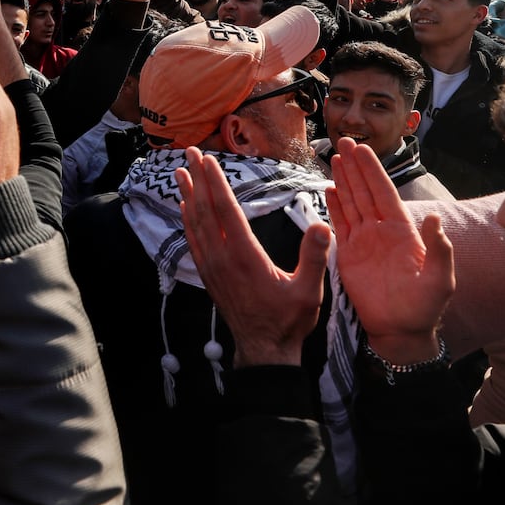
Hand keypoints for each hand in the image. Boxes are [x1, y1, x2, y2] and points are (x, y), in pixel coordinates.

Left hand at [176, 149, 329, 366]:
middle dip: (197, 179)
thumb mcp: (308, 290)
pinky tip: (184, 209)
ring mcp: (212, 267)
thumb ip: (315, 257)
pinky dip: (187, 221)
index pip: (226, 210)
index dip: (216, 182)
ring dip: (187, 196)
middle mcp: (222, 258)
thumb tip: (324, 226)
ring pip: (195, 224)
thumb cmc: (288, 321)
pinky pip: (194, 241)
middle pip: (205, 210)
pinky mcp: (208, 276)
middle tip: (189, 153)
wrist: (264, 351)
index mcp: (245, 256)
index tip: (208, 159)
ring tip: (180, 173)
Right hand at [326, 139, 454, 363]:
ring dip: (343, 180)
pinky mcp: (349, 254)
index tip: (362, 149)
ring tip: (334, 157)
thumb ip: (439, 248)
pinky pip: (340, 224)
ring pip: (351, 202)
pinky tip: (329, 188)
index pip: (384, 193)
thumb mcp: (440, 279)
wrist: (400, 330)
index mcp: (402, 231)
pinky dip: (334, 206)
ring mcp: (364, 241)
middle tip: (344, 141)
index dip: (373, 171)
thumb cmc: (424, 307)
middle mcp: (381, 230)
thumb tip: (433, 216)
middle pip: (365, 191)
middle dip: (355, 166)